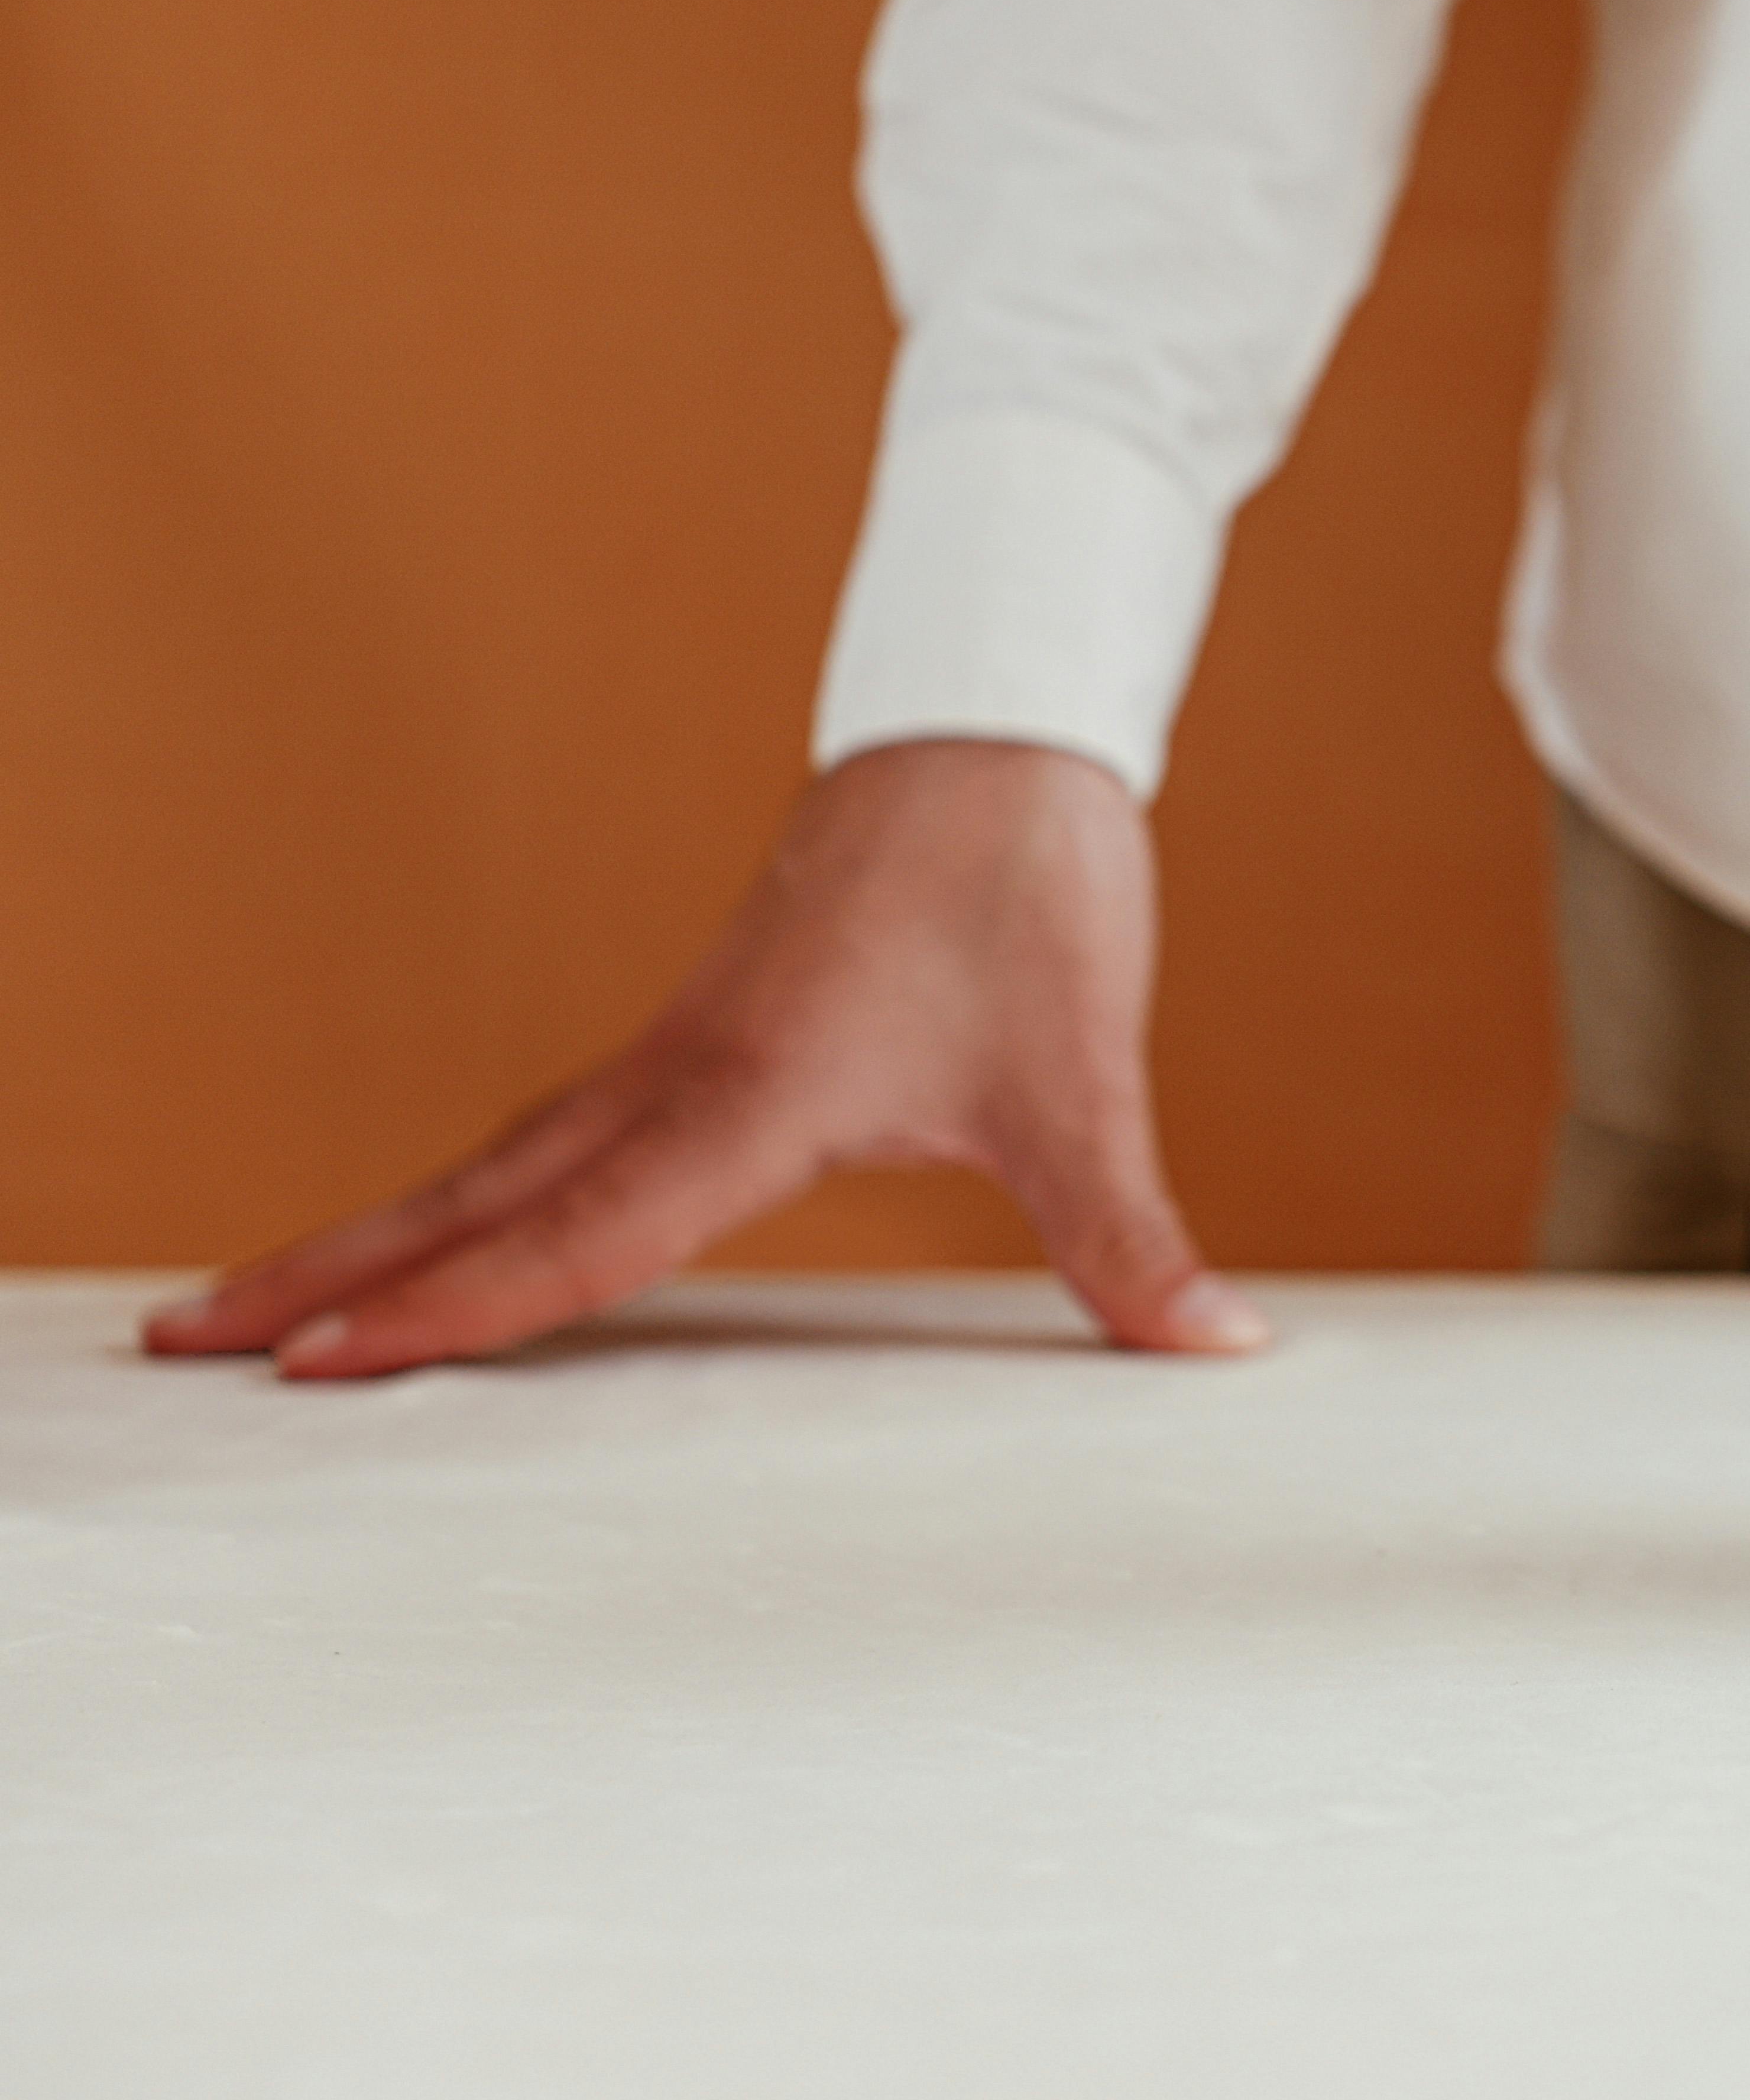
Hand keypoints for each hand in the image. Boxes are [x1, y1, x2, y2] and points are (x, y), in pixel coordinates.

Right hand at [142, 740, 1266, 1379]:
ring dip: (378, 1233)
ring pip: (496, 1162)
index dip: (446, 1314)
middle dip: (329, 1276)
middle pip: (472, 1199)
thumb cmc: (1026, 887)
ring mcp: (678, 1053)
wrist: (1001, 734)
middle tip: (185, 1347)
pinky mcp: (703, 1035)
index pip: (573, 1239)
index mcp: (748, 1099)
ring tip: (258, 1306)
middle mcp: (681, 1079)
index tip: (313, 1365)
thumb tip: (1214, 1344)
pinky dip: (471, 1190)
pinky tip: (447, 1230)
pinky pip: (552, 1134)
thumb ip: (1132, 1236)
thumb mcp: (1086, 1082)